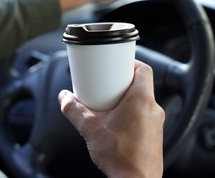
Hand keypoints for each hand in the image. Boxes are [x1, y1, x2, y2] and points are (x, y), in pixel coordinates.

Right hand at [58, 61, 164, 176]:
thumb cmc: (121, 157)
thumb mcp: (90, 128)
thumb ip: (74, 110)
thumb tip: (64, 98)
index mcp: (141, 100)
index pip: (143, 69)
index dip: (130, 63)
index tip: (116, 64)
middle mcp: (153, 109)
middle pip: (140, 84)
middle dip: (122, 82)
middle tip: (105, 84)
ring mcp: (156, 123)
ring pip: (142, 101)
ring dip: (125, 99)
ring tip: (107, 104)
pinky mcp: (153, 135)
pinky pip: (143, 116)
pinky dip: (130, 113)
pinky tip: (114, 123)